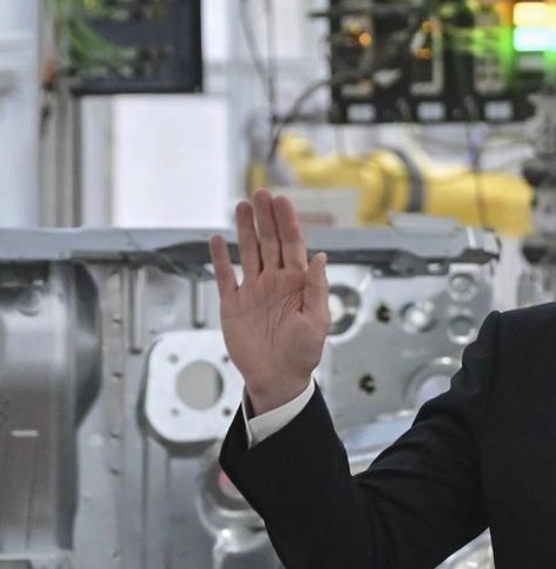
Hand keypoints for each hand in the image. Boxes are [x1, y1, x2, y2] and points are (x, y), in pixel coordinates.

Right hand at [208, 190, 330, 415]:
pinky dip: (220, 259)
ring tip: (242, 206)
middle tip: (261, 193)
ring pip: (248, 252)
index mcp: (297, 284)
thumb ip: (317, 288)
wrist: (277, 379)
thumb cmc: (303, 354)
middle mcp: (275, 282)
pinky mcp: (233, 305)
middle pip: (269, 242)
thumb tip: (321, 257)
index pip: (292, 245)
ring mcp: (253, 291)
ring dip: (245, 229)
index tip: (282, 201)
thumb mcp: (317, 321)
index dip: (287, 222)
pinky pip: (225, 277)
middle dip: (266, 218)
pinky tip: (217, 239)